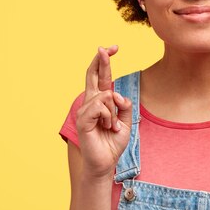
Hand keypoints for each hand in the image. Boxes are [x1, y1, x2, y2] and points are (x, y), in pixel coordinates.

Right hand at [75, 45, 132, 179]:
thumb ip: (125, 105)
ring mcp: (84, 110)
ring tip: (111, 126)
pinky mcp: (82, 119)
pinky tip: (107, 127)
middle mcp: (90, 102)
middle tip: (106, 47)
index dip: (105, 61)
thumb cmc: (113, 141)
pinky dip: (108, 116)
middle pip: (93, 74)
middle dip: (101, 60)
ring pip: (104, 95)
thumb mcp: (127, 120)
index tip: (113, 48)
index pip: (101, 76)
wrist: (105, 162)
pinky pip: (100, 107)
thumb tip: (116, 94)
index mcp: (100, 101)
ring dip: (113, 112)